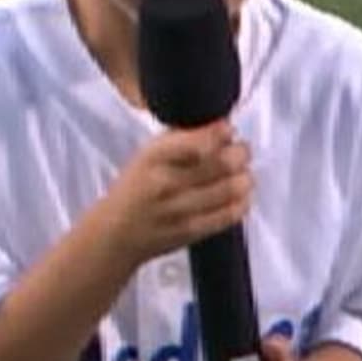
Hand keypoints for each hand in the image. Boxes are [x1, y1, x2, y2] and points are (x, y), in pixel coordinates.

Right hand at [103, 122, 251, 264]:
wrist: (116, 233)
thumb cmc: (136, 188)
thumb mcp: (148, 154)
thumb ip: (181, 139)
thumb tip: (220, 126)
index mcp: (155, 157)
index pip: (200, 140)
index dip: (222, 132)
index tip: (228, 130)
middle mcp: (168, 181)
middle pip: (224, 162)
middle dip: (241, 152)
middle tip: (241, 150)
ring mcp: (180, 209)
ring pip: (232, 188)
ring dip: (245, 176)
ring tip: (242, 172)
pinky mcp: (192, 231)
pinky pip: (230, 214)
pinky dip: (242, 201)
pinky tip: (239, 195)